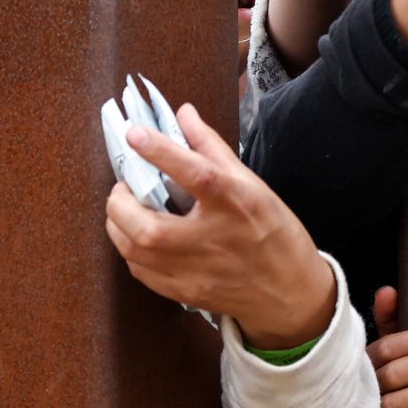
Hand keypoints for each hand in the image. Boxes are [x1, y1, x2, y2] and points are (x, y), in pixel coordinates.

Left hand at [104, 103, 334, 349]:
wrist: (289, 292)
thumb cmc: (272, 233)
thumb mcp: (252, 184)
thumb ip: (212, 148)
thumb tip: (184, 114)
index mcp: (235, 205)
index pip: (196, 174)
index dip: (162, 152)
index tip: (136, 134)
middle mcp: (212, 240)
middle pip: (149, 227)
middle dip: (121, 203)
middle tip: (124, 187)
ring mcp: (196, 272)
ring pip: (136, 251)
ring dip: (118, 225)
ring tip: (126, 209)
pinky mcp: (184, 292)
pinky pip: (140, 271)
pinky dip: (131, 249)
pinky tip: (139, 236)